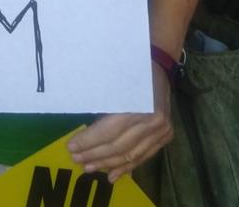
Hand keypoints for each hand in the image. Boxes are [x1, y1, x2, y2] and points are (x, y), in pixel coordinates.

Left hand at [67, 64, 172, 181]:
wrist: (161, 63)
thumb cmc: (131, 68)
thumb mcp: (115, 81)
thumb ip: (104, 104)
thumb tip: (82, 129)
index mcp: (137, 104)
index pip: (108, 130)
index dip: (89, 140)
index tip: (71, 146)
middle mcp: (152, 120)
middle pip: (118, 145)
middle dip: (95, 155)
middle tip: (76, 159)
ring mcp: (161, 130)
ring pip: (130, 155)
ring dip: (108, 164)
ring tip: (89, 167)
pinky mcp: (166, 135)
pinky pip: (144, 156)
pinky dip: (127, 167)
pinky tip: (112, 175)